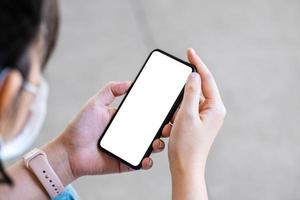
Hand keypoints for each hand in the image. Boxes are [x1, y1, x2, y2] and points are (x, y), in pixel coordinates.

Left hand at [51, 81, 165, 179]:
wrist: (69, 152)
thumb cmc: (80, 126)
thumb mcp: (95, 103)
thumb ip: (110, 90)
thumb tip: (130, 82)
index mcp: (125, 120)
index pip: (146, 115)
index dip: (158, 112)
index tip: (169, 108)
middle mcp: (130, 134)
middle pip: (153, 131)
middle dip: (164, 128)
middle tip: (169, 125)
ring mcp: (129, 149)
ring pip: (151, 146)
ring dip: (159, 144)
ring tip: (158, 141)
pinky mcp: (126, 163)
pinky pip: (141, 163)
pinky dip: (147, 162)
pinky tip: (147, 157)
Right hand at [163, 48, 225, 172]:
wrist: (185, 167)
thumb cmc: (186, 145)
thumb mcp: (186, 115)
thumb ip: (190, 93)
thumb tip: (194, 75)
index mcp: (215, 107)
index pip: (206, 79)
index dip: (197, 63)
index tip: (189, 51)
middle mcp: (213, 111)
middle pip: (197, 90)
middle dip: (182, 92)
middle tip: (175, 99)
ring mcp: (205, 117)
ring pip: (188, 102)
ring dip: (176, 108)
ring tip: (173, 123)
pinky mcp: (197, 123)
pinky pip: (185, 111)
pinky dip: (176, 115)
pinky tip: (172, 127)